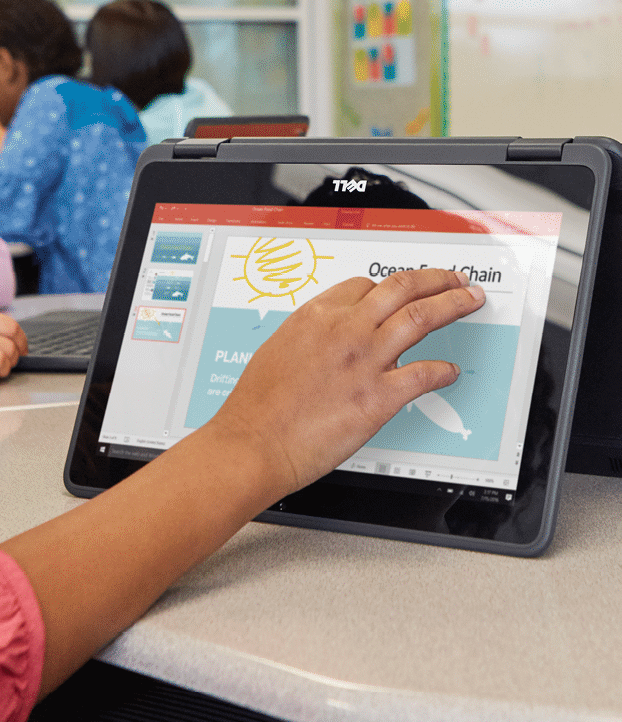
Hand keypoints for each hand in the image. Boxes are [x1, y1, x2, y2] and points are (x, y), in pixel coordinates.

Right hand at [220, 268, 486, 495]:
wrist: (253, 442)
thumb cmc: (256, 406)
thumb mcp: (277, 350)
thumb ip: (309, 337)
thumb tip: (327, 339)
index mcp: (315, 315)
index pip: (364, 286)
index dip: (389, 286)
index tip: (402, 289)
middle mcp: (344, 329)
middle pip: (402, 288)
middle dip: (436, 279)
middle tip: (454, 279)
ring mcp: (364, 361)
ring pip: (422, 317)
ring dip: (453, 304)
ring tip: (468, 301)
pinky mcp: (379, 397)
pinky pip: (425, 374)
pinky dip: (444, 370)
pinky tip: (450, 371)